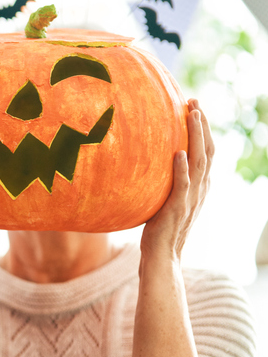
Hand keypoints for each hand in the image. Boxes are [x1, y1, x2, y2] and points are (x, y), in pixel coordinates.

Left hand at [141, 100, 211, 262]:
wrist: (162, 255)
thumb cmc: (159, 229)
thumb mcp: (165, 200)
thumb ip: (165, 183)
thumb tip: (150, 164)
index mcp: (198, 186)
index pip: (205, 152)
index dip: (202, 130)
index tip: (194, 108)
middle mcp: (199, 189)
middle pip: (206, 150)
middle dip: (202, 125)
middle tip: (194, 101)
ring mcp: (189, 198)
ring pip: (199, 162)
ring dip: (196, 137)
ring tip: (192, 115)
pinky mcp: (177, 208)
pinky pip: (182, 185)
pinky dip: (182, 169)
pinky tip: (179, 153)